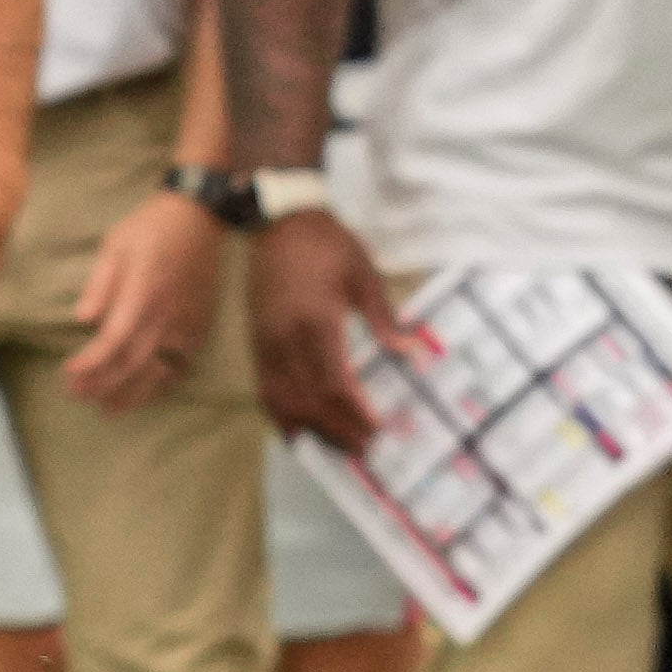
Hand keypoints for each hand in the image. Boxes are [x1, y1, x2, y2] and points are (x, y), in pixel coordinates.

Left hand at [61, 187, 227, 410]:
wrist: (200, 218)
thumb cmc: (150, 228)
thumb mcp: (115, 245)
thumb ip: (100, 284)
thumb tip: (83, 318)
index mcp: (142, 293)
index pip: (113, 340)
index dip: (90, 362)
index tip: (68, 372)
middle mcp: (166, 315)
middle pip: (131, 362)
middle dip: (101, 383)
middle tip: (76, 395)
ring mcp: (186, 325)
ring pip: (156, 372)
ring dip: (129, 393)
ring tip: (105, 408)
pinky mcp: (198, 328)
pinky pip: (178, 366)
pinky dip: (159, 385)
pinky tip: (143, 393)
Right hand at [245, 208, 391, 452]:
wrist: (280, 222)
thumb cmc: (328, 245)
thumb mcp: (364, 274)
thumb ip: (385, 319)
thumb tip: (414, 353)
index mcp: (316, 320)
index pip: (333, 381)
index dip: (354, 412)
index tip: (378, 429)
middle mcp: (286, 338)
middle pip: (309, 399)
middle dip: (338, 429)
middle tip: (366, 449)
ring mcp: (267, 343)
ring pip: (284, 400)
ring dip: (311, 429)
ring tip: (338, 447)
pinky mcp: (257, 343)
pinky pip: (266, 389)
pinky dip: (283, 415)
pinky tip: (301, 431)